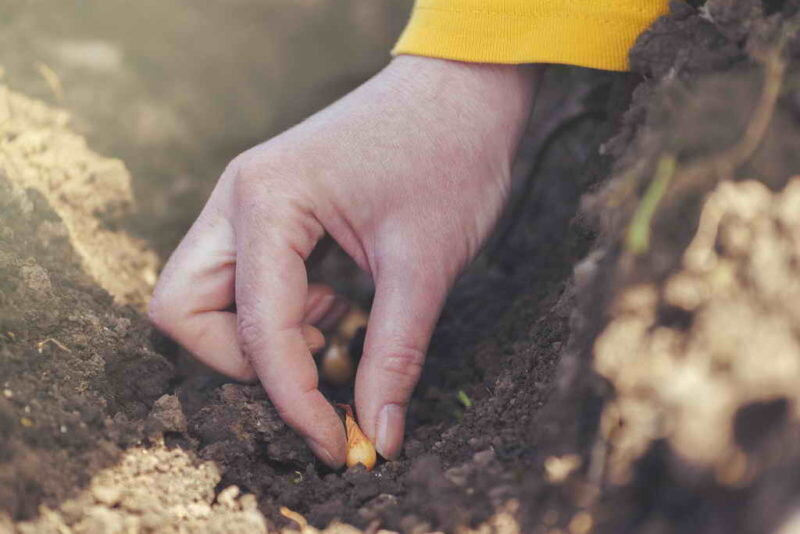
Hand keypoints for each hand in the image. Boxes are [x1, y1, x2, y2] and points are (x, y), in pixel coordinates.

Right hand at [148, 56, 539, 466]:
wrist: (464, 88)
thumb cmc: (450, 155)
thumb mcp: (425, 265)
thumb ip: (394, 356)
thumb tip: (379, 436)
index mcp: (267, 202)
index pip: (256, 331)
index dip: (294, 401)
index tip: (338, 444)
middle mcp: (239, 199)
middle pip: (184, 310)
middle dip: (242, 363)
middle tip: (316, 372)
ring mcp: (249, 201)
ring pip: (203, 295)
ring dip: (259, 337)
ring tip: (334, 330)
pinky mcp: (271, 210)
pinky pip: (243, 279)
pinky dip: (279, 312)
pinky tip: (336, 306)